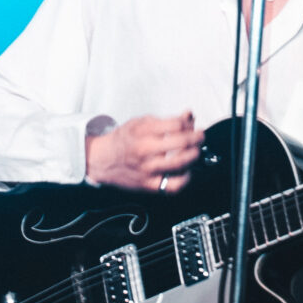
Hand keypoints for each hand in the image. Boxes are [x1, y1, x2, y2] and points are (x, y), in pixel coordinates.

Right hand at [85, 111, 200, 191]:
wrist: (102, 159)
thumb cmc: (122, 140)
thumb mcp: (140, 122)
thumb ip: (165, 120)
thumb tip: (188, 116)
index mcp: (143, 132)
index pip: (176, 125)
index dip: (188, 123)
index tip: (191, 124)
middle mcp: (145, 150)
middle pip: (181, 142)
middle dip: (197, 138)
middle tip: (200, 136)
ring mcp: (147, 169)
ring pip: (180, 163)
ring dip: (194, 155)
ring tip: (195, 151)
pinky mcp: (148, 185)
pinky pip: (173, 185)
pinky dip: (185, 178)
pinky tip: (186, 171)